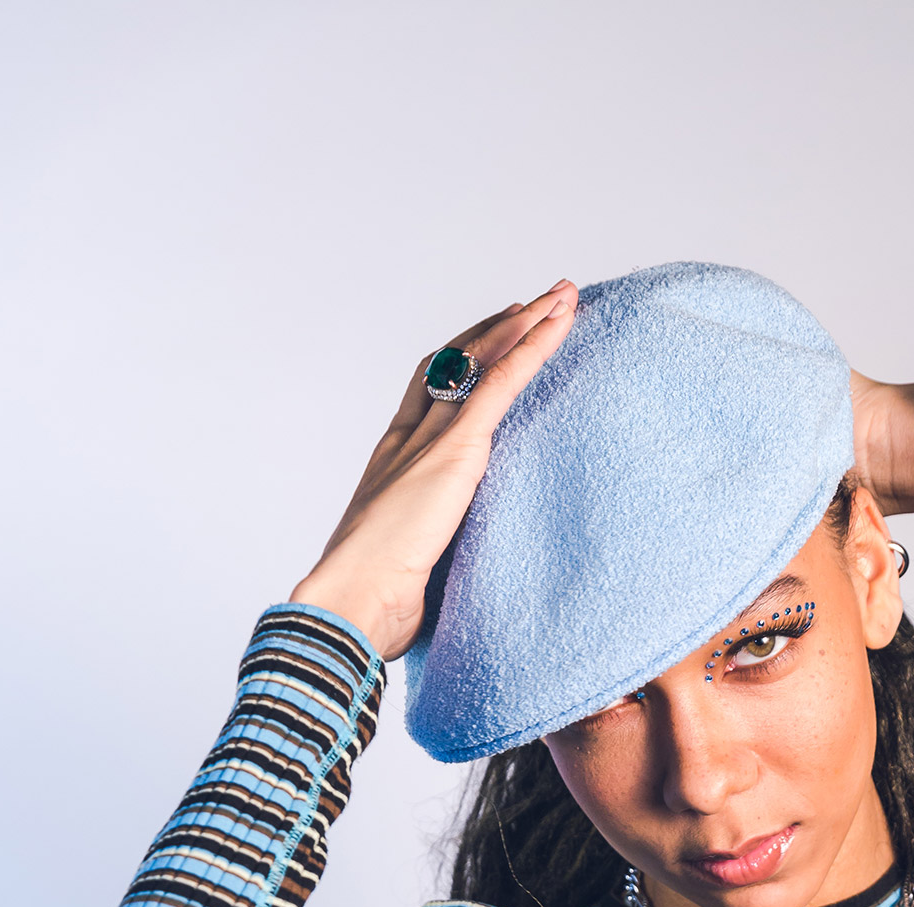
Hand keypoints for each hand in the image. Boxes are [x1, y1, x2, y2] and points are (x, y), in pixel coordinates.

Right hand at [291, 282, 578, 659]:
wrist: (351, 601)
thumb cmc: (371, 602)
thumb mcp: (407, 567)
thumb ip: (427, 554)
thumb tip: (438, 581)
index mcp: (391, 464)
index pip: (427, 394)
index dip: (458, 363)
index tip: (489, 340)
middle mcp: (407, 439)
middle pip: (454, 364)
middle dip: (494, 330)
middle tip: (533, 304)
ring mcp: (430, 440)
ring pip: (481, 361)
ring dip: (524, 325)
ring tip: (562, 297)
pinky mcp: (456, 450)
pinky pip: (502, 383)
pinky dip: (533, 348)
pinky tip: (559, 323)